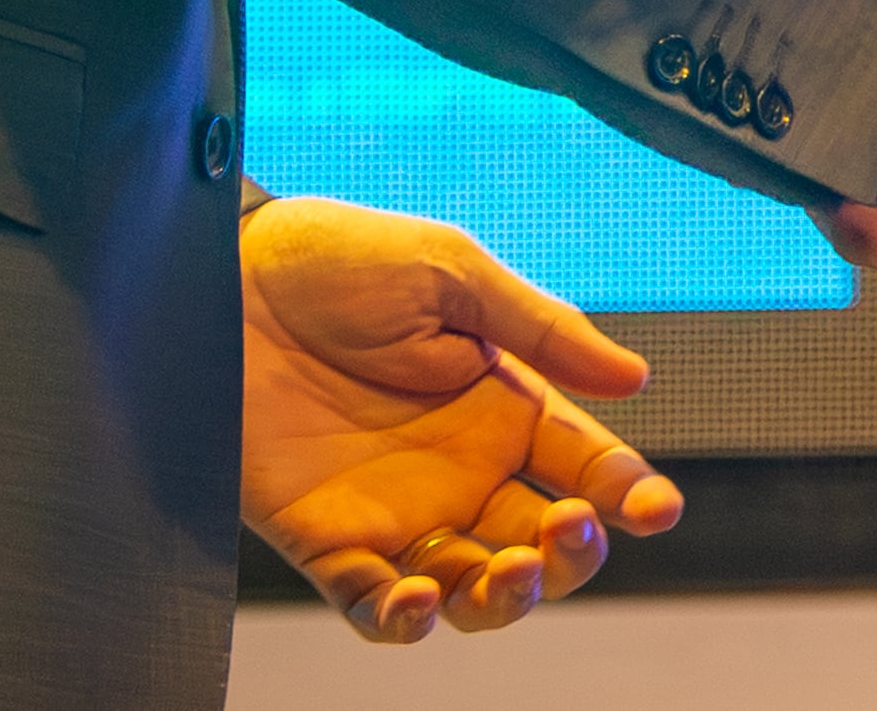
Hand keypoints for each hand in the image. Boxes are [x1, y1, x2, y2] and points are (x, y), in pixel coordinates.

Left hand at [239, 194, 683, 641]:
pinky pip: (372, 603)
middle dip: (571, 555)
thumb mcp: (451, 272)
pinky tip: (418, 603)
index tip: (655, 509)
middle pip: (541, 542)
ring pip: (471, 589)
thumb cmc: (338, 258)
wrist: (221, 276)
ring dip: (502, 599)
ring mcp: (397, 512)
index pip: (586, 463)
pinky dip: (400, 619)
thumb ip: (541, 329)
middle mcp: (462, 470)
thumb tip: (635, 378)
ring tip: (506, 576)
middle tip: (566, 528)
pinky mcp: (327, 540)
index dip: (628, 491)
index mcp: (504, 405)